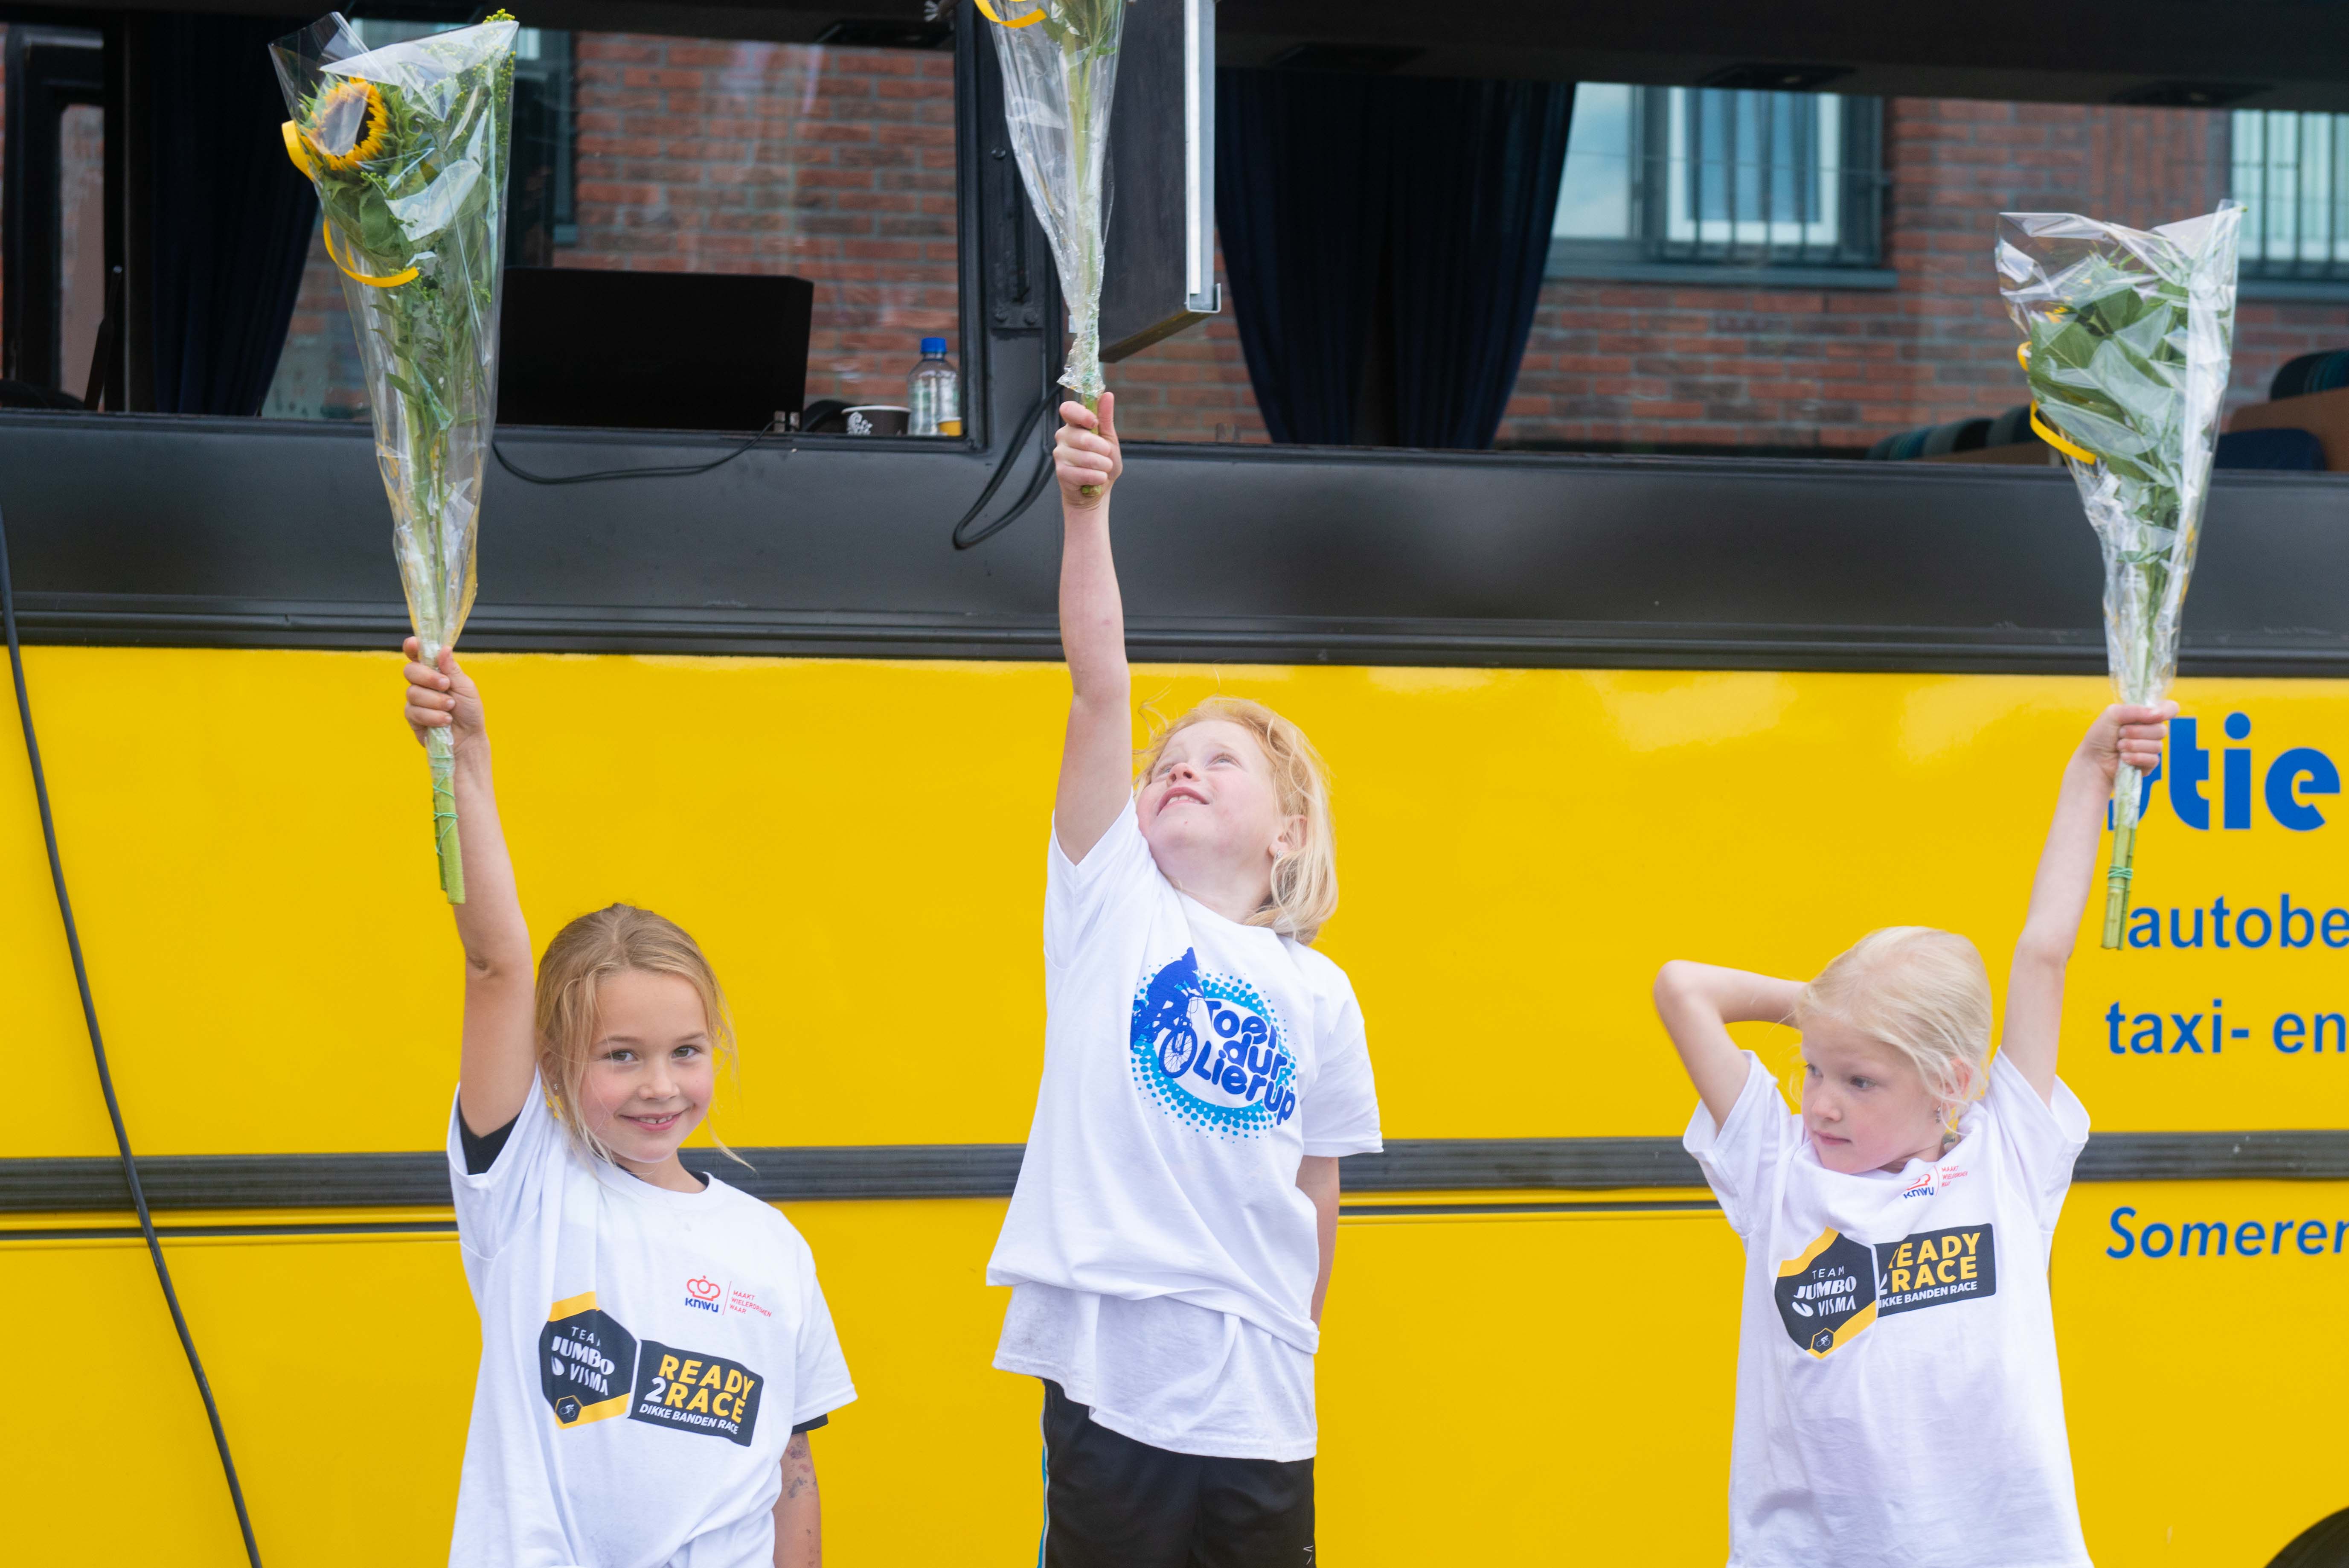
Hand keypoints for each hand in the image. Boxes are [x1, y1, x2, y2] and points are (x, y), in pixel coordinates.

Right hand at [402, 636, 485, 751]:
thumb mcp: (466, 687)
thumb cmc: (469, 710)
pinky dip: (433, 716)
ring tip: (451, 708)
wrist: (469, 737)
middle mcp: (422, 683)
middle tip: (446, 685)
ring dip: (435, 701)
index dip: (412, 648)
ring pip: (413, 693)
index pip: (418, 655)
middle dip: (428, 677)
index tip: (413, 644)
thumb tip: (444, 649)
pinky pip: (414, 711)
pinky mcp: (413, 717)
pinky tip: (444, 721)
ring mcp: (416, 700)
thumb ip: (452, 669)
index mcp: (435, 671)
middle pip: (410, 671)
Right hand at [1053, 392, 1120, 509]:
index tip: (1094, 423)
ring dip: (1102, 465)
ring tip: (1103, 469)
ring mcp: (1060, 454)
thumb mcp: (1108, 438)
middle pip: (1083, 437)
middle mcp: (1063, 436)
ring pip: (1085, 457)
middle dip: (1102, 449)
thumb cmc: (1103, 462)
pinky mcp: (1061, 472)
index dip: (1081, 414)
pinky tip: (1097, 478)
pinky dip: (1097, 477)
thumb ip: (1105, 418)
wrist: (1099, 488)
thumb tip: (1107, 395)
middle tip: (1106, 455)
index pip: (1068, 409)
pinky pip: (1083, 473)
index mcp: (1074, 424)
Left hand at [2083, 700, 2175, 781]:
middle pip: (2162, 730)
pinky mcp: (2148, 764)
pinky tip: (2124, 758)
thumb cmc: (2100, 736)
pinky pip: (2153, 760)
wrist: (2092, 760)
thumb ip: (2134, 710)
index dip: (2167, 711)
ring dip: (2134, 745)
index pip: (2169, 708)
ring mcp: (2150, 748)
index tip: (2156, 715)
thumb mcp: (2112, 715)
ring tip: (2118, 747)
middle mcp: (2150, 731)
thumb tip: (2157, 714)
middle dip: (2138, 732)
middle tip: (2120, 734)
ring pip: (2157, 746)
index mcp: (2145, 715)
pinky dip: (2136, 757)